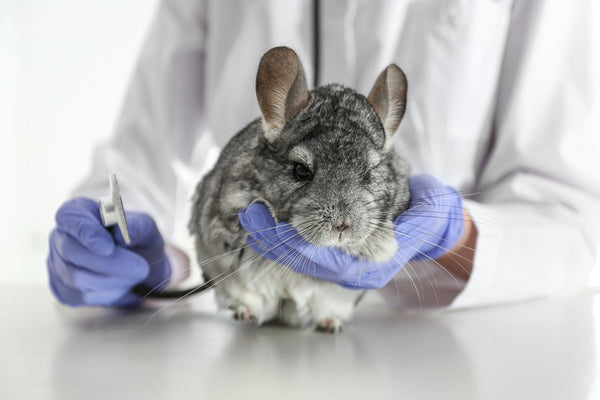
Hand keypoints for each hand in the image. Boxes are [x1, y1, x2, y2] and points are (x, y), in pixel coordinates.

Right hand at [47, 197, 170, 306]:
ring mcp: (57, 265)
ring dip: (113, 280)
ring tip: (136, 275)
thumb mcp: (145, 226)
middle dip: (109, 263)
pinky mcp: (62, 290)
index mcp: (78, 211)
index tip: (108, 248)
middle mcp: (60, 236)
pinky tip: (122, 285)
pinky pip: (80, 296)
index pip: (71, 218)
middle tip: (141, 268)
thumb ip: (136, 226)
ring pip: (76, 278)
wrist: (139, 266)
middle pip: (71, 251)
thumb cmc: (138, 239)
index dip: (87, 233)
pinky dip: (108, 293)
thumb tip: (120, 235)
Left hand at [238, 174, 463, 288]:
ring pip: (303, 261)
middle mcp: (356, 272)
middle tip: (249, 214)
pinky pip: (308, 254)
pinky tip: (272, 222)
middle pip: (305, 262)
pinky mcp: (342, 258)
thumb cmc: (430, 213)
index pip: (321, 258)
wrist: (436, 225)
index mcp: (373, 264)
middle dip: (273, 240)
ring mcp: (348, 268)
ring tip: (253, 216)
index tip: (263, 220)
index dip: (289, 241)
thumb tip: (386, 234)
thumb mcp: (427, 211)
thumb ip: (407, 222)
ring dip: (276, 240)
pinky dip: (288, 239)